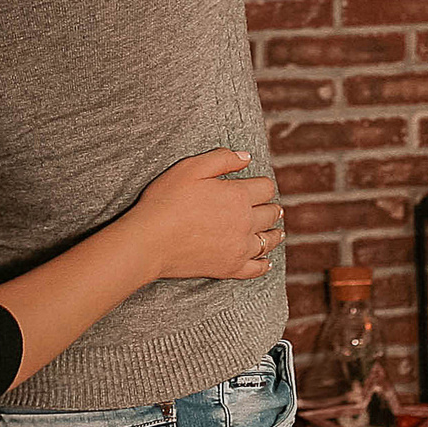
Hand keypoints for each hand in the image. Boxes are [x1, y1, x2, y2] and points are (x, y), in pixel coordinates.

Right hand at [125, 148, 283, 280]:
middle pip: (270, 214)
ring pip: (267, 241)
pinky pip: (256, 268)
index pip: (266, 188)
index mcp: (238, 196)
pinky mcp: (230, 268)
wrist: (150, 241)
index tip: (259, 185)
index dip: (263, 184)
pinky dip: (264, 264)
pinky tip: (266, 261)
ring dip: (274, 233)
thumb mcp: (191, 168)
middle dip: (272, 208)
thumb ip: (222, 159)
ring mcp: (239, 248)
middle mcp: (245, 223)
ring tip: (277, 231)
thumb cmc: (166, 201)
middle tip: (272, 207)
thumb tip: (246, 158)